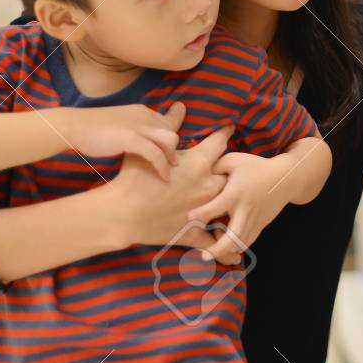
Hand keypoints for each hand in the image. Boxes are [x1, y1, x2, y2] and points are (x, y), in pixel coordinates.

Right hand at [52, 101, 182, 180]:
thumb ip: (132, 129)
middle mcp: (144, 116)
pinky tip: (164, 177)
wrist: (74, 126)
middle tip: (173, 164)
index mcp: (141, 111)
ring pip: (170, 140)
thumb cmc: (92, 128)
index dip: (170, 139)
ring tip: (171, 171)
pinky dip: (162, 167)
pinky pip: (156, 154)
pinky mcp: (132, 139)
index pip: (166, 122)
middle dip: (175, 149)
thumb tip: (138, 142)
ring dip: (172, 157)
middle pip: (172, 130)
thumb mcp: (119, 124)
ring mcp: (139, 126)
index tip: (171, 153)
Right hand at [105, 123, 232, 250]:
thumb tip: (180, 106)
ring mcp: (203, 210)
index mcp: (199, 163)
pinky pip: (214, 242)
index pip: (219, 143)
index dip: (225, 134)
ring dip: (231, 207)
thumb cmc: (134, 178)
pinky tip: (235, 257)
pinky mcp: (193, 232)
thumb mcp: (150, 148)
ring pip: (226, 207)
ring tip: (241, 210)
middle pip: (227, 175)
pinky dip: (224, 250)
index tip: (230, 129)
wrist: (122, 213)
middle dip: (230, 172)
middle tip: (235, 170)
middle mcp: (207, 185)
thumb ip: (169, 126)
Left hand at [187, 150, 303, 263]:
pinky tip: (228, 247)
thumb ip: (215, 166)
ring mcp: (254, 220)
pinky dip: (237, 247)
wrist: (285, 178)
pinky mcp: (260, 225)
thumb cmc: (256, 167)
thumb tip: (199, 174)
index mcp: (235, 193)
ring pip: (241, 242)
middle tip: (204, 256)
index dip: (202, 213)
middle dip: (219, 248)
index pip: (217, 206)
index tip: (188, 217)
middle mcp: (244, 210)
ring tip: (213, 250)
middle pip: (233, 235)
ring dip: (227, 250)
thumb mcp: (234, 160)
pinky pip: (249, 241)